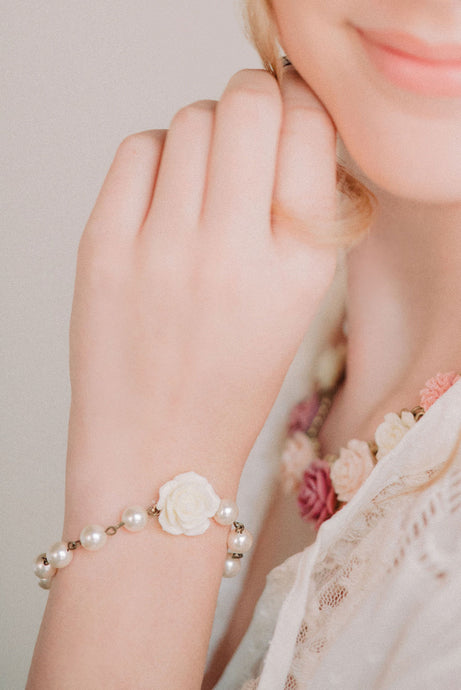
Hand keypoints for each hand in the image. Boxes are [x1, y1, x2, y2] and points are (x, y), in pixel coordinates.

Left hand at [68, 65, 337, 475]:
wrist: (158, 444)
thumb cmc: (232, 378)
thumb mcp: (298, 301)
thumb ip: (302, 210)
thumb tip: (283, 121)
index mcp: (301, 267)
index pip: (309, 127)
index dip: (298, 108)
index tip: (286, 120)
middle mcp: (233, 251)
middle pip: (246, 103)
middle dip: (252, 101)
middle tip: (245, 132)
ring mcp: (162, 248)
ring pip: (190, 119)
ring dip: (203, 134)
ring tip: (201, 183)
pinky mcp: (103, 248)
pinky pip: (138, 149)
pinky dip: (156, 158)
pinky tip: (162, 198)